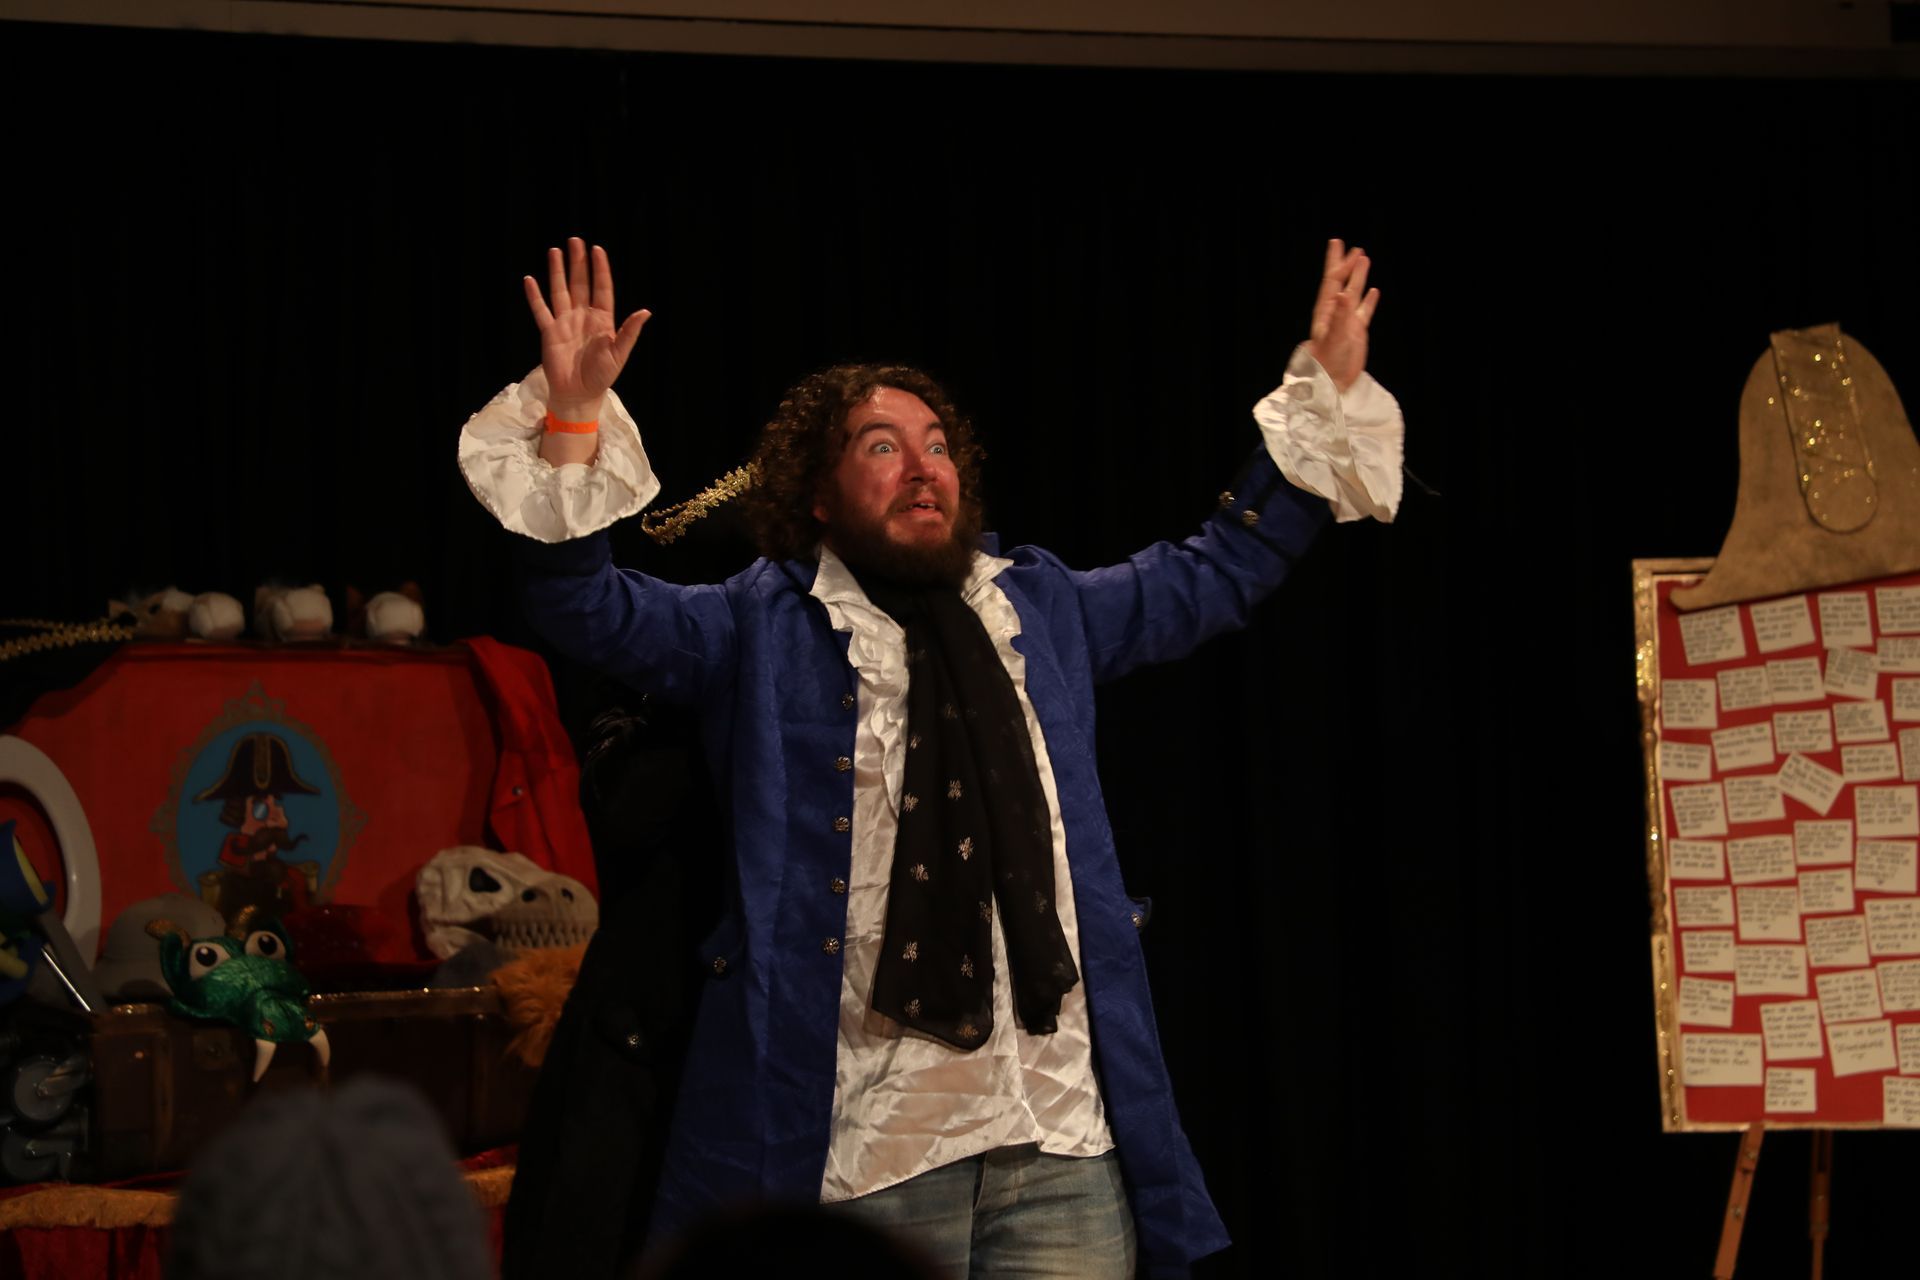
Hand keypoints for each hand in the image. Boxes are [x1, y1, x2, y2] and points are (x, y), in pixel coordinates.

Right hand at [523, 237, 650, 421]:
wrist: (579, 393)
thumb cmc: (601, 375)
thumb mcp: (619, 353)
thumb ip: (629, 332)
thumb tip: (645, 312)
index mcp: (602, 319)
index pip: (602, 288)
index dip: (600, 269)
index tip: (598, 249)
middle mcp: (583, 316)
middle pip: (580, 283)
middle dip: (578, 262)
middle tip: (576, 240)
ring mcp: (565, 322)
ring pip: (560, 290)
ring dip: (557, 271)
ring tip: (555, 251)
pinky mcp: (549, 331)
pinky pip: (540, 310)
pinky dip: (534, 295)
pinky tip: (530, 279)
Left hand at [1304, 238, 1378, 393]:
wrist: (1332, 383)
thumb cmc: (1328, 362)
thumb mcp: (1334, 336)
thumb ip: (1339, 315)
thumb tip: (1342, 293)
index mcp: (1326, 311)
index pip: (1332, 281)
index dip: (1336, 263)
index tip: (1340, 244)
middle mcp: (1336, 313)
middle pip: (1341, 282)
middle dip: (1346, 265)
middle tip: (1353, 247)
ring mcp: (1347, 321)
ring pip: (1354, 293)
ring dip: (1359, 277)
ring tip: (1365, 260)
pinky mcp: (1357, 332)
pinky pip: (1364, 312)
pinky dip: (1369, 301)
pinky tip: (1373, 291)